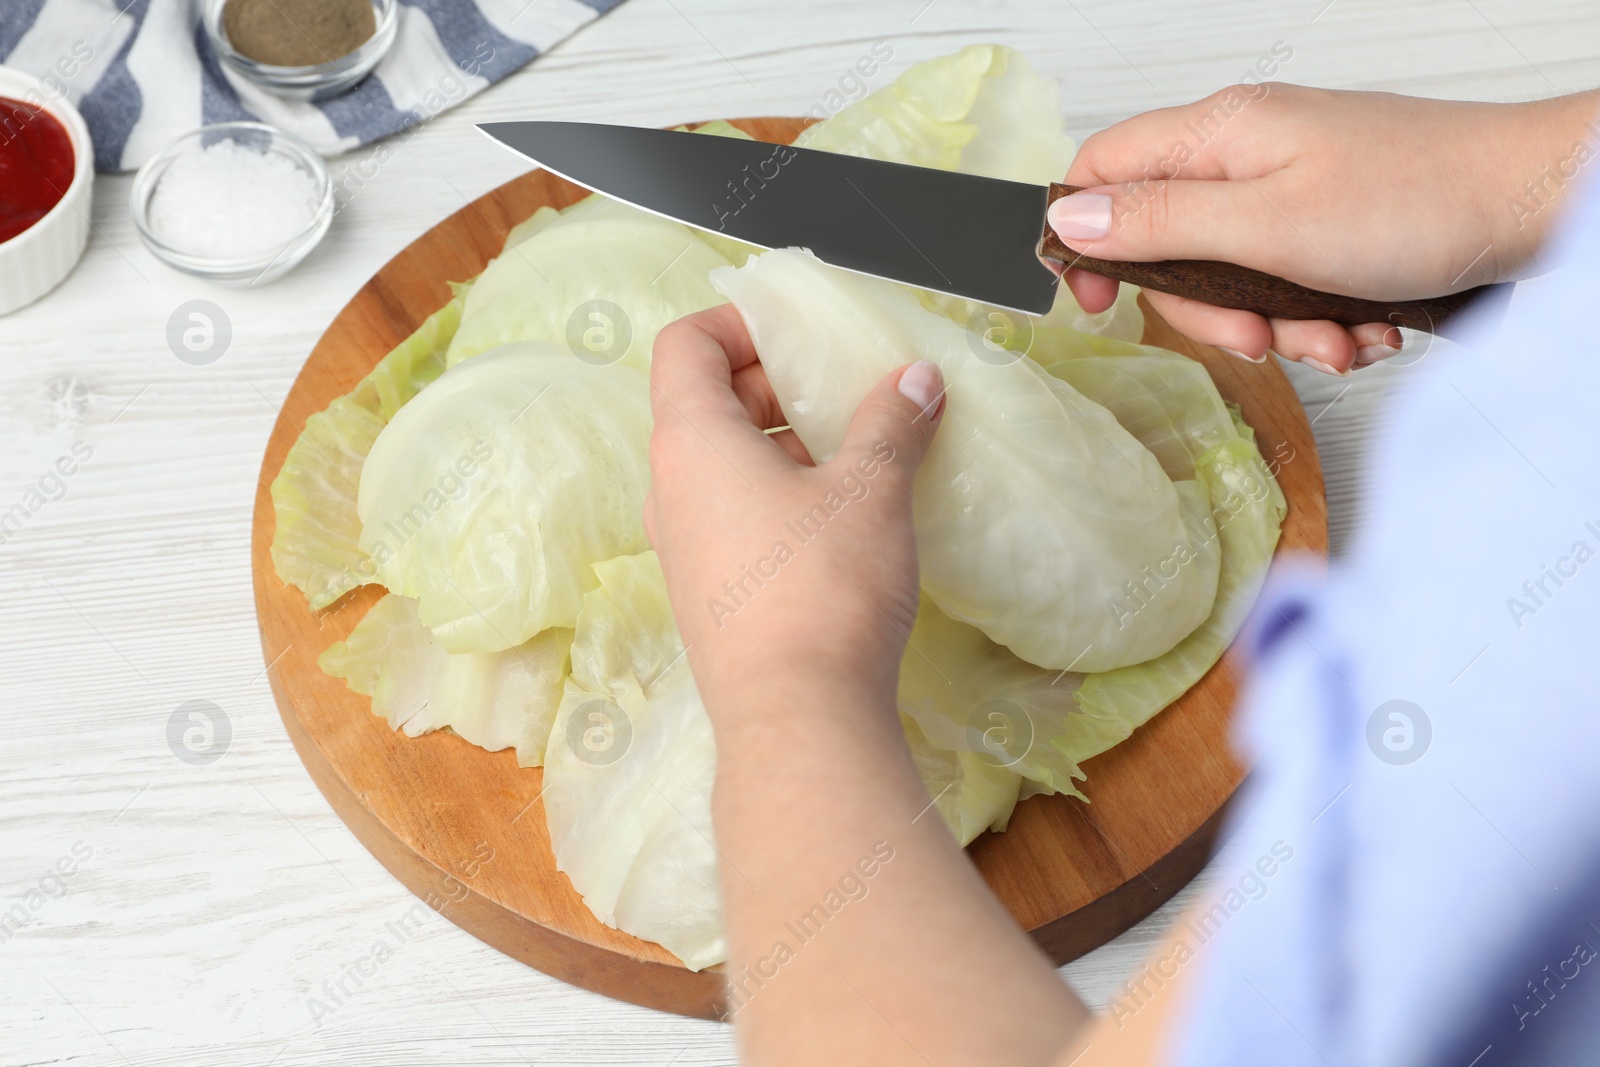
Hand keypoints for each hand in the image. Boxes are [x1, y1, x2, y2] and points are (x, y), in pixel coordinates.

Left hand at [645, 303, 944, 715]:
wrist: (798, 718)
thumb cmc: (824, 588)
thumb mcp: (871, 490)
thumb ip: (891, 422)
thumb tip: (916, 379)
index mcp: (691, 443)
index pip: (684, 345)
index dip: (737, 322)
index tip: (800, 333)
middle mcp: (670, 490)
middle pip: (706, 402)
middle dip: (777, 384)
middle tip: (845, 392)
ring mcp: (682, 548)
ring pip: (722, 465)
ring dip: (783, 444)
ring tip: (855, 454)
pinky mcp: (707, 595)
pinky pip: (732, 516)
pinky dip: (777, 496)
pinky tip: (841, 520)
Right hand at [1051, 83, 1598, 373]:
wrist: (1536, 205)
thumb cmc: (1419, 198)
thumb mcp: (1266, 224)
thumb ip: (1159, 223)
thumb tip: (1068, 219)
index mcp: (1220, 134)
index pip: (1103, 170)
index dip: (1085, 238)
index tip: (1099, 301)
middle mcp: (1248, 155)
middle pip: (1168, 244)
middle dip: (1210, 308)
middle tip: (1255, 332)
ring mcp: (1292, 190)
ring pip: (1231, 277)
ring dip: (1276, 325)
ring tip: (1333, 334)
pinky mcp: (1330, 226)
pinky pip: (1287, 287)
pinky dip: (1316, 319)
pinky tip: (1359, 326)